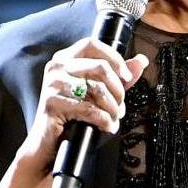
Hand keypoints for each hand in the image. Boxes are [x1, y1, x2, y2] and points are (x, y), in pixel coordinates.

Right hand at [15, 37, 148, 173]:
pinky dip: (104, 120)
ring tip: (115, 118)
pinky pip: (89, 109)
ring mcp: (52, 84)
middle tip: (121, 106)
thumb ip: (117, 76)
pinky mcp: (52, 103)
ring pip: (97, 89)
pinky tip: (108, 126)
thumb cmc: (71, 117)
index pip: (92, 44)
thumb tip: (141, 61)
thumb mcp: (96, 93)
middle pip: (100, 67)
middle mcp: (56, 67)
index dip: (114, 58)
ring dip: (113, 108)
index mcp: (65, 59)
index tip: (127, 76)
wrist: (47, 142)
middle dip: (118, 90)